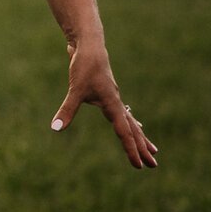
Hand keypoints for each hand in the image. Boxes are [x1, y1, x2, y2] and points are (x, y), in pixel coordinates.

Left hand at [56, 42, 158, 168]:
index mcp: (112, 105)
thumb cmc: (84, 67)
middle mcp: (117, 104)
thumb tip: (56, 128)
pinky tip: (136, 125)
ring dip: (140, 137)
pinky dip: (132, 123)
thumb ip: (67, 110)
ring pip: (132, 122)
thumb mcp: (75, 90)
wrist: (89, 46)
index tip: (139, 165)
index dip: (131, 150)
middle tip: (154, 165)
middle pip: (133, 130)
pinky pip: (125, 114)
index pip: (124, 133)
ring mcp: (114, 99)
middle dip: (142, 148)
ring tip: (152, 149)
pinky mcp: (109, 93)